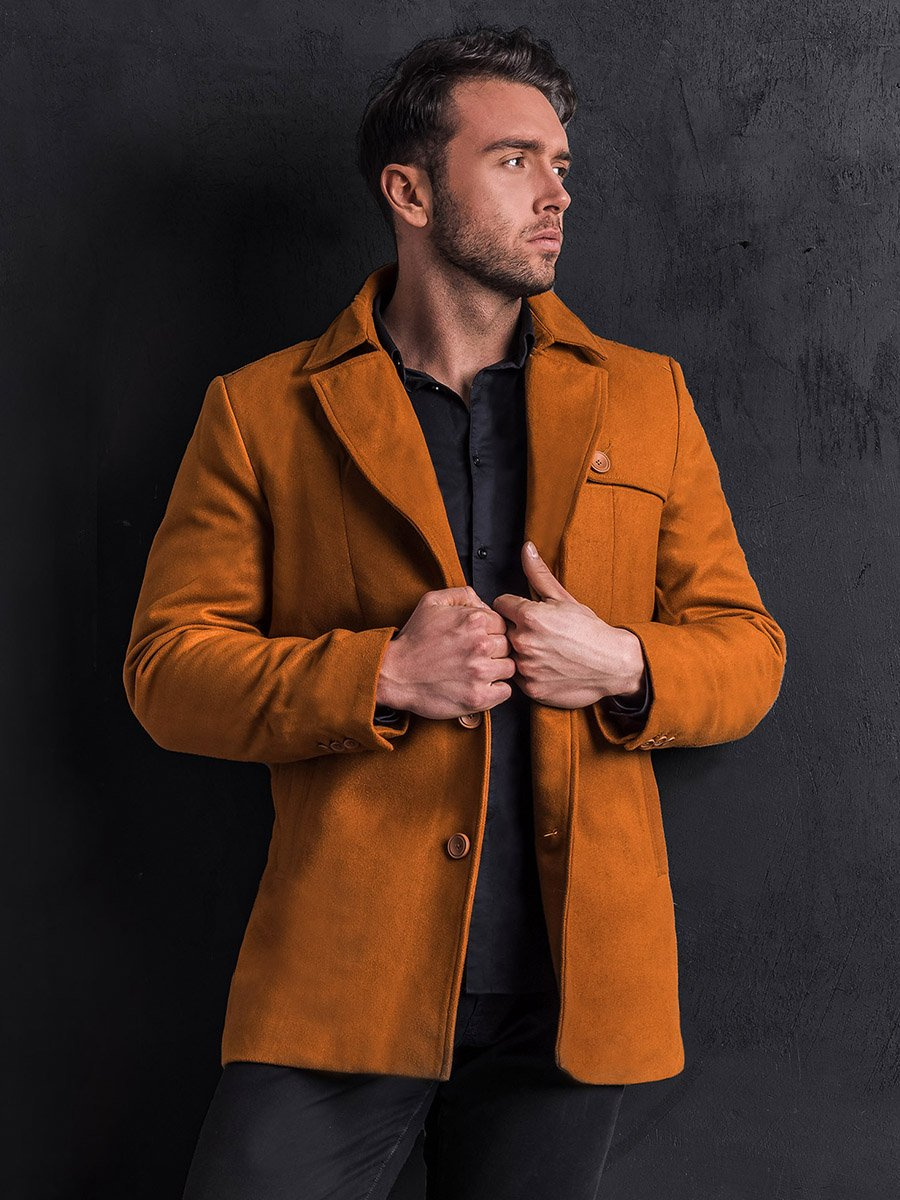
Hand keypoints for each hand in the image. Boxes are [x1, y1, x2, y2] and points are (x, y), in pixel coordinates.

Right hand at [376, 586, 516, 719]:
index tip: (477, 640)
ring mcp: (480, 672)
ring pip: (510, 668)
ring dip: (497, 669)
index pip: (502, 624)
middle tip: (475, 656)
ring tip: (477, 671)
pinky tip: (480, 685)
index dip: (491, 632)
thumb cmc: (414, 640)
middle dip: (494, 650)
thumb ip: (462, 595)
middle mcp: (480, 645)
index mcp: (474, 620)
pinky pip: (506, 691)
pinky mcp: (478, 697)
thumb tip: (485, 602)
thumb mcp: (432, 603)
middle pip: (508, 645)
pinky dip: (496, 690)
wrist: (394, 674)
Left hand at [490, 541, 644, 708]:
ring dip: (522, 654)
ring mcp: (526, 668)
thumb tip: (526, 548)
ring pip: (510, 656)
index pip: (500, 605)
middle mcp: (523, 641)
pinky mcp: (531, 689)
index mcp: (529, 616)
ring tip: (545, 652)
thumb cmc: (589, 630)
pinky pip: (519, 679)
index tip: (527, 614)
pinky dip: (530, 674)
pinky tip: (548, 668)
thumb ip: (538, 574)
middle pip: (503, 631)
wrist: (613, 664)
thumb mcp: (564, 598)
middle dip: (516, 630)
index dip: (513, 608)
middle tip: (540, 635)